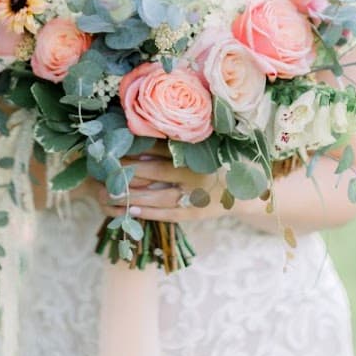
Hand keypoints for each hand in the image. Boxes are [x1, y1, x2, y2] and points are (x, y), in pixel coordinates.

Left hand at [94, 141, 228, 223]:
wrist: (250, 190)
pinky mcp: (196, 213)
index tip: (115, 147)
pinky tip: (131, 210)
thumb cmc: (224, 161)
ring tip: (110, 193)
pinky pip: (169, 214)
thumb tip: (144, 141)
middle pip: (155, 172)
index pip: (161, 149)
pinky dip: (149, 212)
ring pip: (158, 196)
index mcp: (198, 153)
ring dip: (133, 195)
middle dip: (129, 171)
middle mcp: (196, 175)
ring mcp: (196, 196)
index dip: (137, 148)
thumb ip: (180, 143)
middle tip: (104, 169)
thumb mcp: (207, 145)